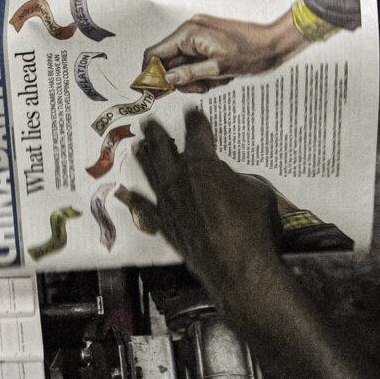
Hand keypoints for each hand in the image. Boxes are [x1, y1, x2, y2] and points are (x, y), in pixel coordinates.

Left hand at [132, 110, 281, 327]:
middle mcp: (178, 179)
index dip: (195, 120)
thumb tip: (229, 180)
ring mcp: (167, 202)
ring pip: (150, 173)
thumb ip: (237, 179)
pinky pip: (143, 207)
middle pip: (162, 148)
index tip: (191, 111)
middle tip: (149, 121)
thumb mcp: (256, 191)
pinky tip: (122, 192)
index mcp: (203, 164)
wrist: (237, 267)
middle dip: (155, 132)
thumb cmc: (253, 226)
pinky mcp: (163, 224)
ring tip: (137, 146)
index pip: (197, 134)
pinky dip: (132, 198)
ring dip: (143, 158)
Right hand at [144, 11, 307, 91]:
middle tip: (199, 88)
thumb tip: (166, 80)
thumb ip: (189, 74)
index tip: (158, 91)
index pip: (155, 53)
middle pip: (167, 60)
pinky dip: (200, 70)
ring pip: (181, 62)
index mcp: (189, 33)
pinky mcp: (206, 38)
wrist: (275, 43)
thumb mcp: (218, 69)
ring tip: (212, 82)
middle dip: (180, 78)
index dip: (152, 73)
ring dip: (192, 76)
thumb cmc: (252, 53)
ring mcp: (198, 33)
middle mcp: (190, 29)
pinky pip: (193, 58)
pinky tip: (217, 75)